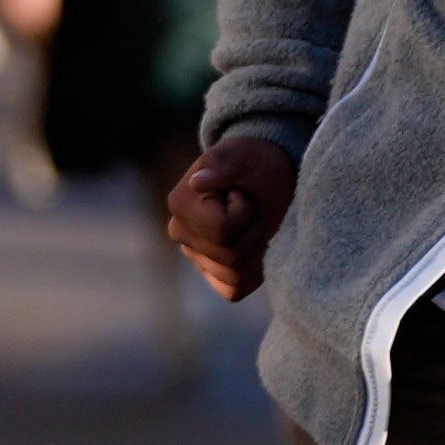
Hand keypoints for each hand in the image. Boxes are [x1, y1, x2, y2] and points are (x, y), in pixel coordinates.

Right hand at [166, 134, 297, 298]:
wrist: (264, 172)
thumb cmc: (253, 161)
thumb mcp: (243, 155)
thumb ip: (222, 165)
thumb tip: (197, 182)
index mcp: (179, 204)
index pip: (221, 231)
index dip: (245, 212)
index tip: (243, 193)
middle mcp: (181, 233)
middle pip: (231, 256)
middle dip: (254, 231)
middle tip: (254, 208)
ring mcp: (195, 256)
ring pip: (235, 275)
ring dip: (256, 250)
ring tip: (255, 223)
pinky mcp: (212, 273)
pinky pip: (234, 289)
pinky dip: (254, 272)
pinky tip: (257, 247)